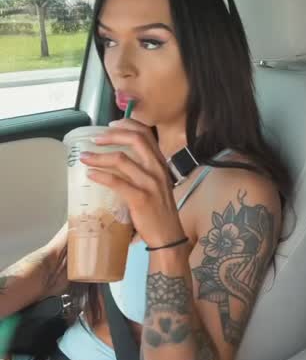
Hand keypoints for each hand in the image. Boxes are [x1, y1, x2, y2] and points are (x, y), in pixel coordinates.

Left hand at [79, 119, 183, 247]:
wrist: (168, 235)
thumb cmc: (159, 210)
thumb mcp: (157, 183)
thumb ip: (143, 170)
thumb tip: (119, 159)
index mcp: (161, 163)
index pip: (146, 134)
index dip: (127, 125)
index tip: (111, 125)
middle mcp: (157, 168)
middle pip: (135, 139)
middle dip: (112, 135)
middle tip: (95, 139)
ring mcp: (150, 183)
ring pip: (122, 160)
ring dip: (99, 156)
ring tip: (85, 157)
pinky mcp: (140, 198)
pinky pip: (117, 182)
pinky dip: (101, 176)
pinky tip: (90, 175)